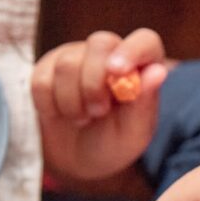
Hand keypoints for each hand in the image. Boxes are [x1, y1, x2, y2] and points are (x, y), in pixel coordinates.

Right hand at [32, 28, 168, 182]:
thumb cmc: (113, 145)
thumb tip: (158, 71)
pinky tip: (61, 114)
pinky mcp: (48, 66)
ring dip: (72, 103)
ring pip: (67, 65)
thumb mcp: (132, 135)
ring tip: (82, 118)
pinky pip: (41, 80)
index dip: (132, 51)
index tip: (116, 72)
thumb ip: (143, 105)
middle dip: (94, 84)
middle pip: (99, 43)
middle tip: (98, 113)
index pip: (145, 41)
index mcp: (142, 66)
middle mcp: (110, 53)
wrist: (77, 159)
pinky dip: (50, 106)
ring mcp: (77, 56)